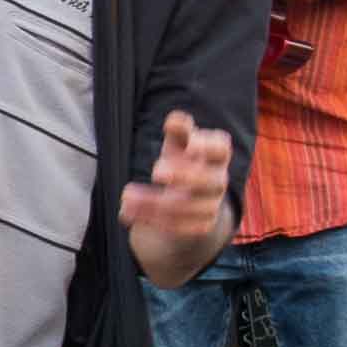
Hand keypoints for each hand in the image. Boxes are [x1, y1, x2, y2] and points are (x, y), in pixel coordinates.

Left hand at [117, 109, 235, 249]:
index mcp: (216, 155)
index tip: (189, 144)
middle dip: (185, 176)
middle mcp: (218, 181)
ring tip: (126, 195)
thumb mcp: (177, 144)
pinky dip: (150, 220)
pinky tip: (127, 213)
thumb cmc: (180, 160)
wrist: (184, 199)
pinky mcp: (199, 227)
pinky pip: (177, 227)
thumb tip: (175, 119)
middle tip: (155, 171)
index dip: (208, 146)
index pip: (221, 149)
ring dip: (153, 202)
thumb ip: (177, 131)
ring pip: (187, 207)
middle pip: (211, 181)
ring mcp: (211, 206)